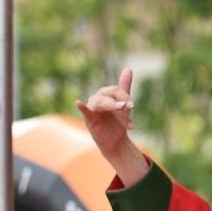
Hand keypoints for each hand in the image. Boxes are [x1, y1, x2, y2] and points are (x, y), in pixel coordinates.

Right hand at [75, 68, 149, 183]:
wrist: (115, 141)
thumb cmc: (118, 121)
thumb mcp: (124, 104)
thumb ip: (124, 87)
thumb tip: (128, 68)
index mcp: (106, 94)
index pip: (116, 90)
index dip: (125, 96)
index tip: (133, 106)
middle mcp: (98, 99)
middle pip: (109, 96)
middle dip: (120, 101)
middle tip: (130, 107)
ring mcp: (92, 108)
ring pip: (101, 103)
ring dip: (113, 106)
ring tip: (123, 109)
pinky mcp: (89, 119)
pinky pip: (84, 111)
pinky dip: (81, 107)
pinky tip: (78, 102)